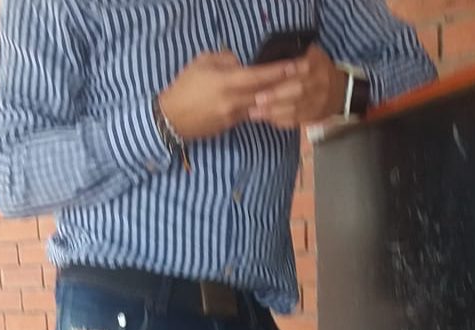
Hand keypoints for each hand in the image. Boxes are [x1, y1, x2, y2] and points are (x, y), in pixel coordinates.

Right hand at [158, 51, 299, 139]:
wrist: (171, 119)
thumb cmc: (184, 86)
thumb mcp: (202, 62)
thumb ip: (225, 59)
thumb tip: (240, 63)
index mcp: (226, 83)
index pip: (258, 76)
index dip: (278, 70)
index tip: (295, 64)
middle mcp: (233, 101)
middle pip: (265, 92)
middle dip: (285, 84)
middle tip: (303, 76)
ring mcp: (233, 116)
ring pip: (260, 105)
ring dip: (276, 97)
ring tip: (292, 88)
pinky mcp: (231, 125)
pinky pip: (250, 113)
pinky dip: (260, 106)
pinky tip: (270, 101)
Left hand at [248, 45, 346, 128]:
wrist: (341, 91)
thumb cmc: (318, 68)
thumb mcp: (310, 53)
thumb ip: (293, 53)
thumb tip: (267, 53)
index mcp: (318, 62)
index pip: (301, 68)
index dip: (283, 74)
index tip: (263, 77)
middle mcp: (321, 82)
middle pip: (298, 90)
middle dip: (275, 96)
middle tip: (256, 100)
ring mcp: (320, 101)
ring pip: (295, 108)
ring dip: (273, 112)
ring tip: (254, 113)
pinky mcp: (315, 116)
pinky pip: (296, 120)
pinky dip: (281, 121)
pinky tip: (266, 119)